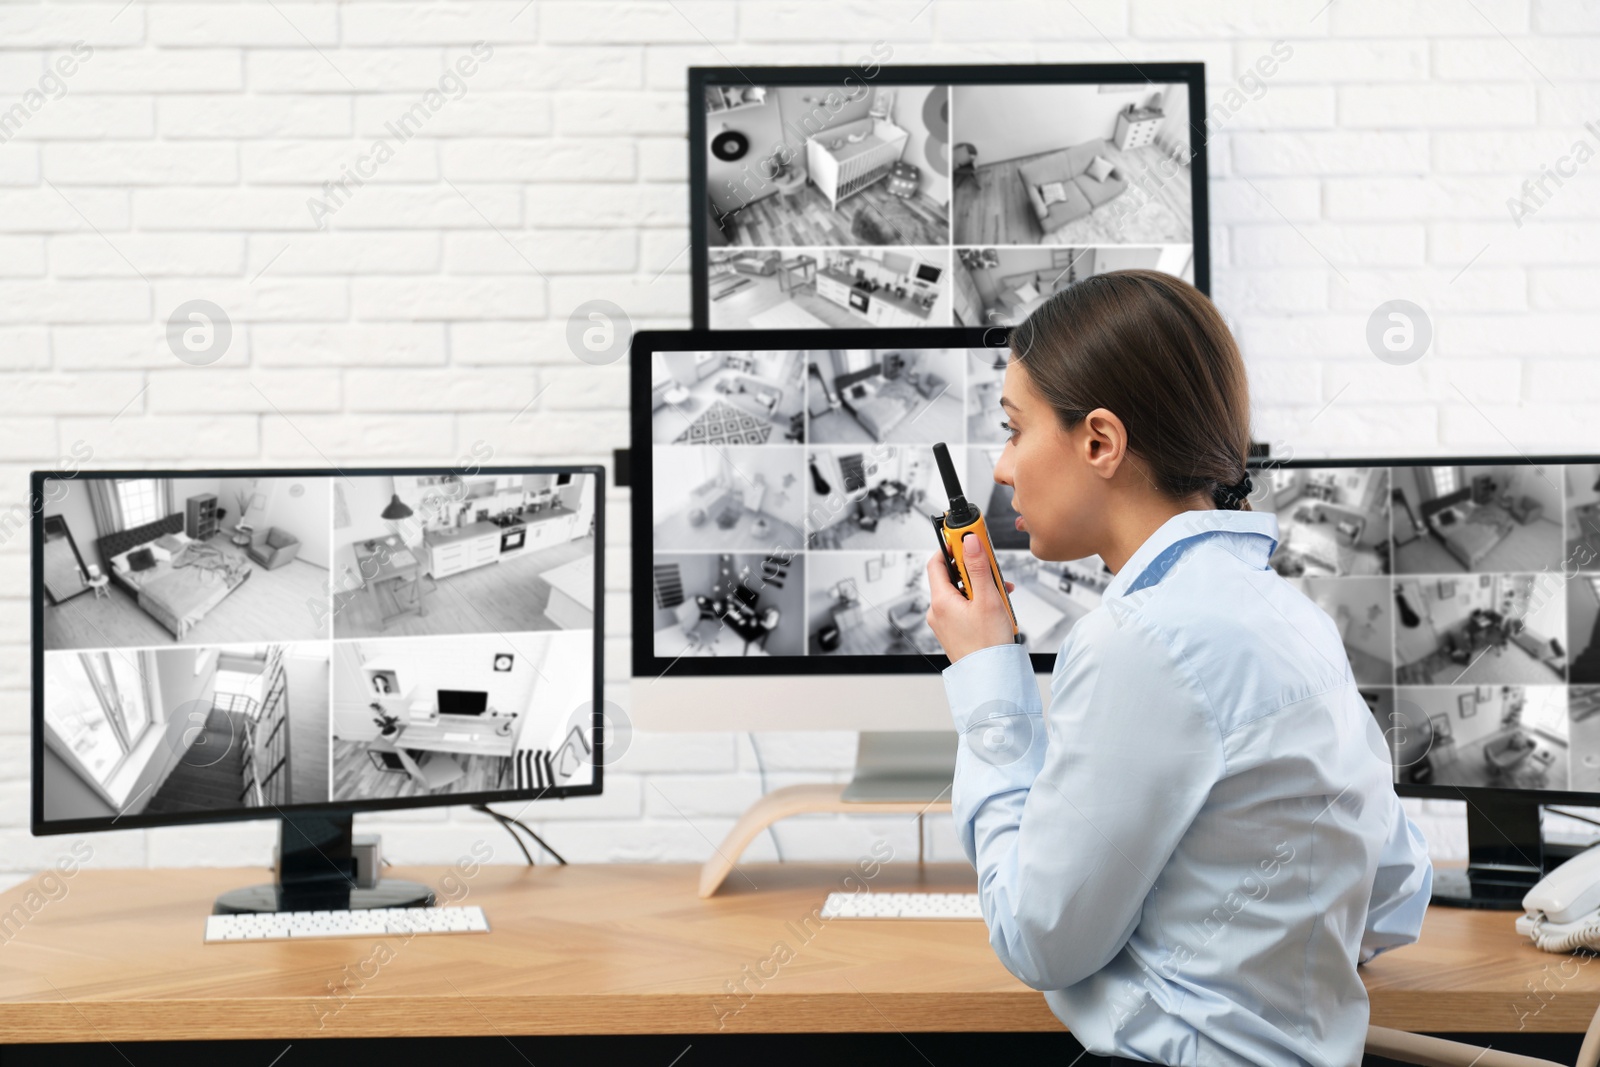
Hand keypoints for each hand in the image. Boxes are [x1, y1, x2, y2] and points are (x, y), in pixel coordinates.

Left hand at [925, 533, 1016, 663]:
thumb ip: (978, 567)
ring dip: (981, 587)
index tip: (965, 538)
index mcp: (940, 601)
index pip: (936, 562)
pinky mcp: (955, 631)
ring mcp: (945, 623)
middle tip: (991, 568)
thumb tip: (969, 542)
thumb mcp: (987, 599)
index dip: (950, 547)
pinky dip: (980, 602)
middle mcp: (938, 611)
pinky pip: (964, 607)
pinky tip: (997, 607)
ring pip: (962, 593)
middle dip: (973, 569)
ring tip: (1001, 593)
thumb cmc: (988, 646)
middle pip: (952, 577)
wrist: (991, 677)